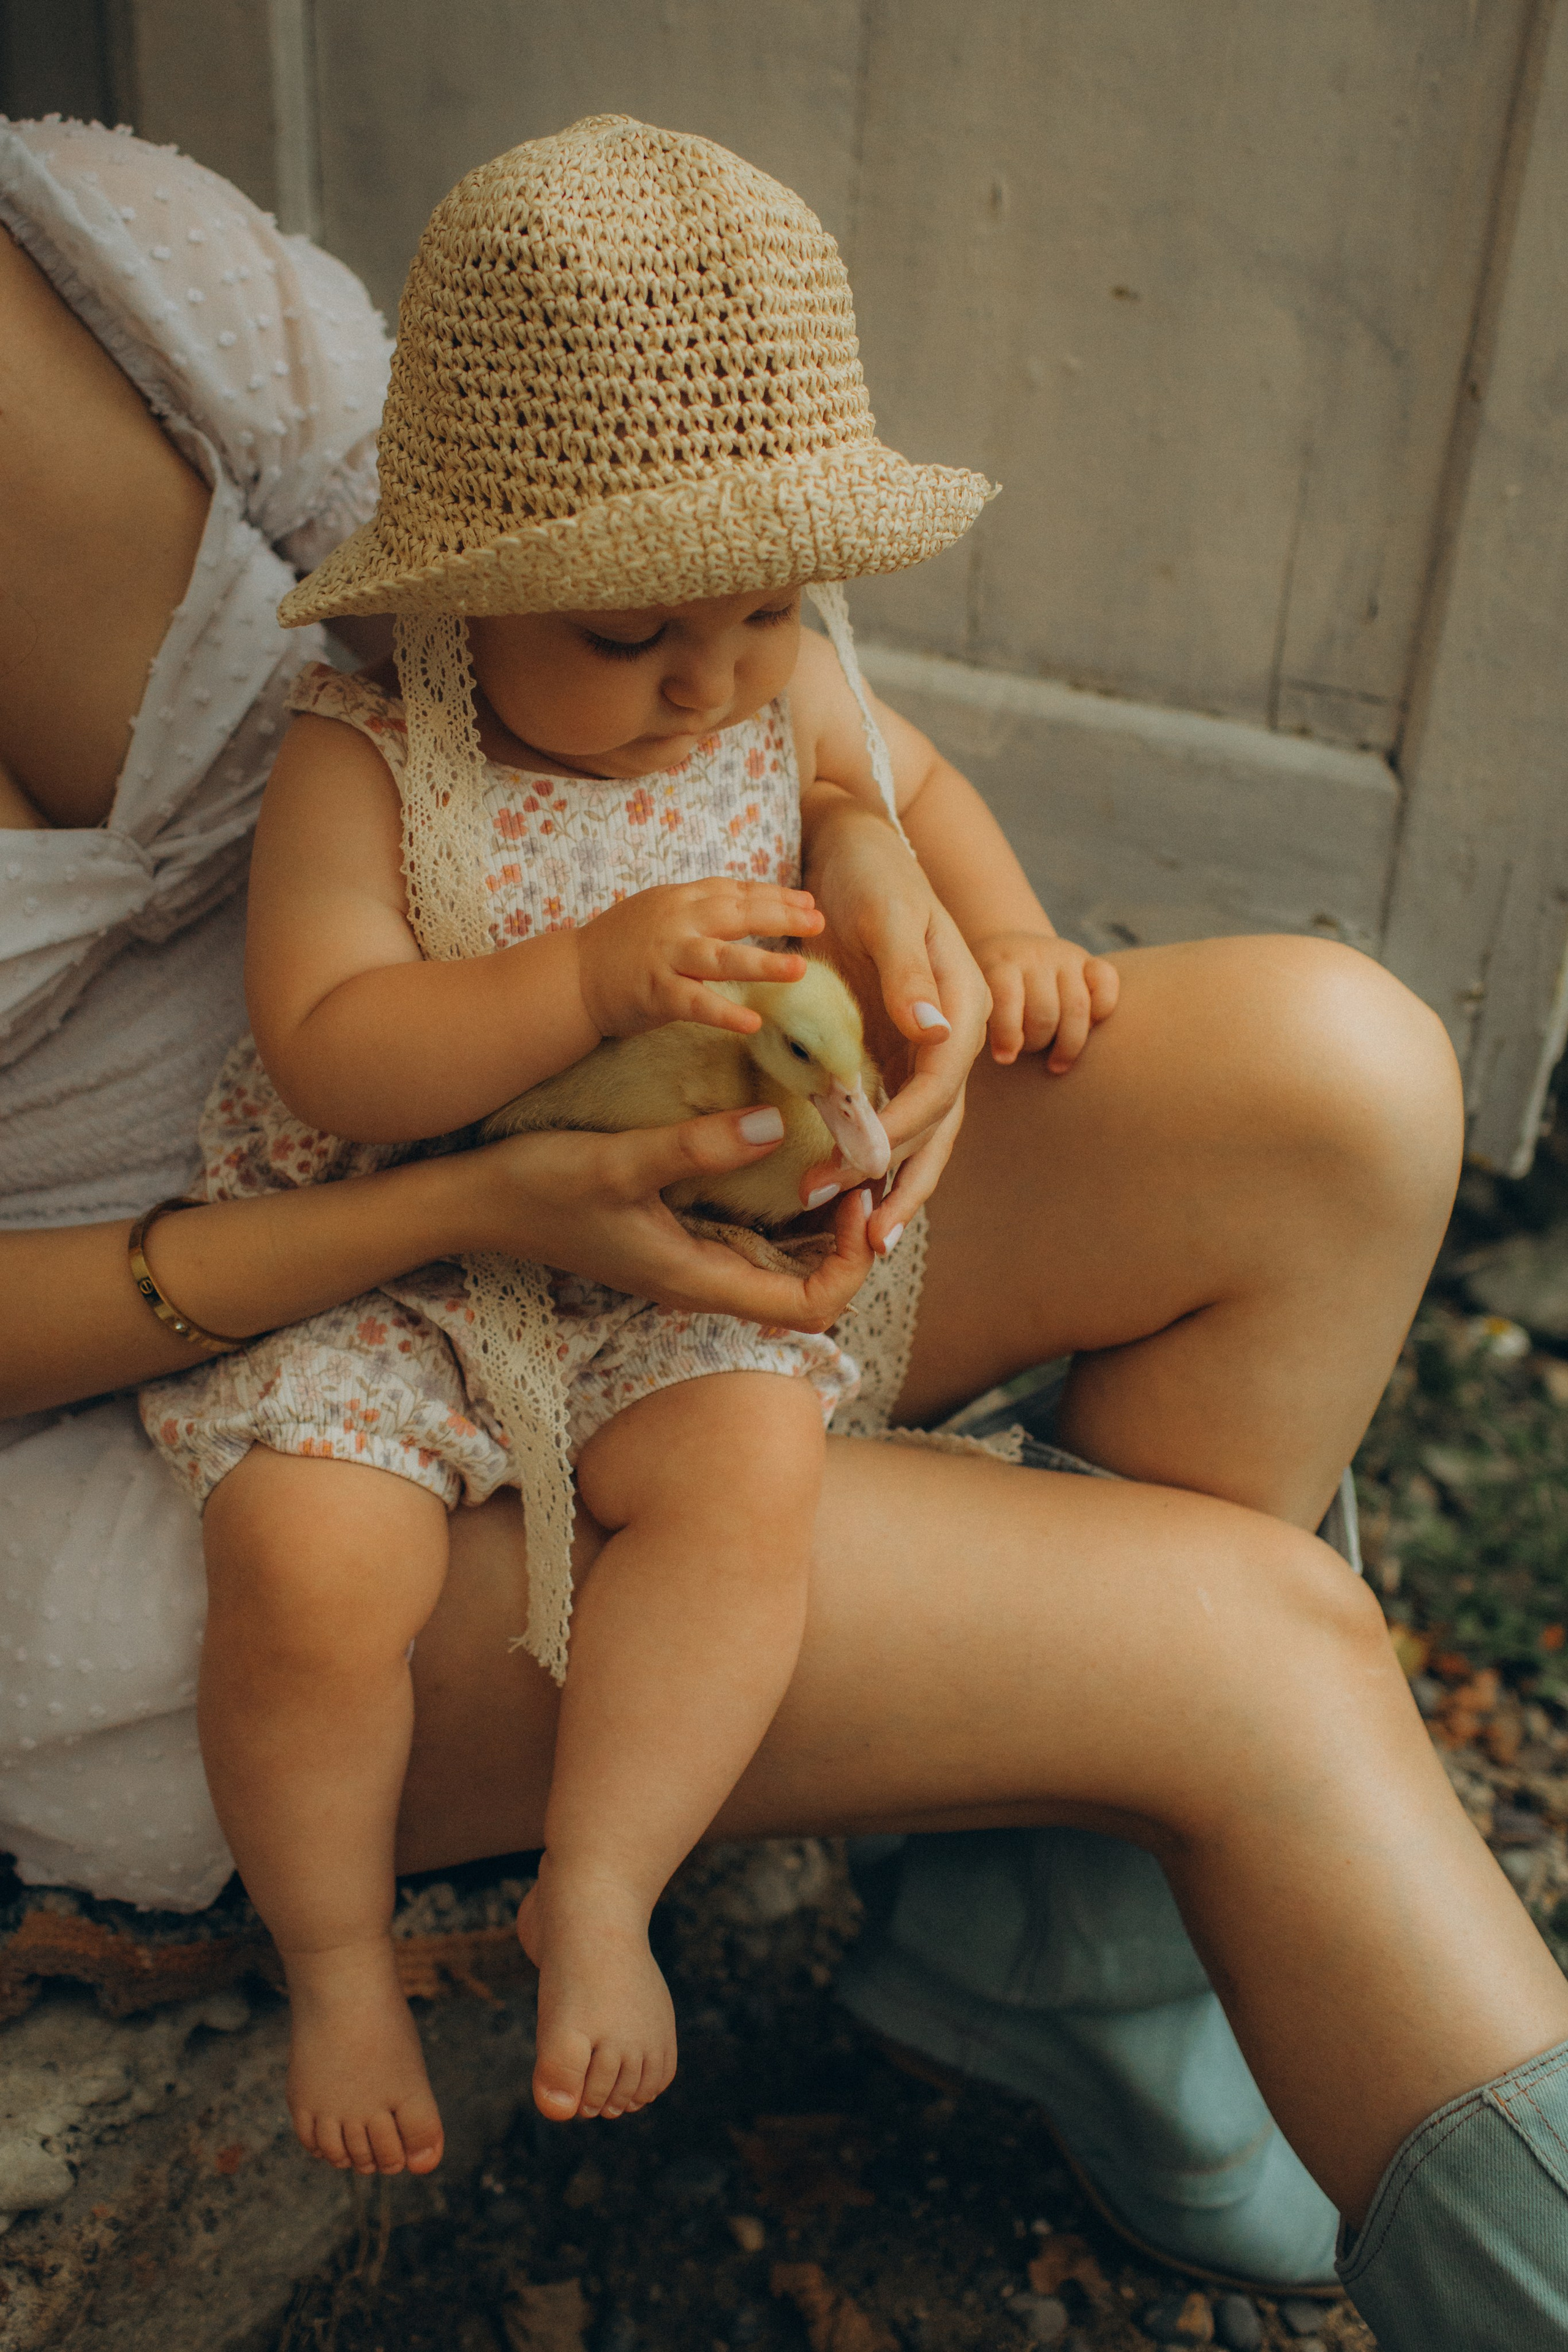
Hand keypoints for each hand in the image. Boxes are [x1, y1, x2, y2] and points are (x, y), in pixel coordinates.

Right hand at [467, 1110, 875, 1333]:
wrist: (476, 1202)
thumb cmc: (540, 1185)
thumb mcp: (619, 1160)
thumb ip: (696, 1148)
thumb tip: (774, 1126)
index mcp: (696, 1280)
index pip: (809, 1309)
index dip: (850, 1261)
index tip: (853, 1196)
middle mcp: (702, 1283)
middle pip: (811, 1293)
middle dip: (850, 1243)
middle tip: (863, 1172)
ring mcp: (691, 1265)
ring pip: (786, 1269)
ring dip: (822, 1228)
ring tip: (839, 1162)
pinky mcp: (678, 1242)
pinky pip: (755, 1243)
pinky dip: (786, 1213)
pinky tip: (790, 1160)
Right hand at [573, 879, 823, 1039]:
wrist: (572, 976)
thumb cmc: (622, 947)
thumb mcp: (662, 914)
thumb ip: (702, 910)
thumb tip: (751, 908)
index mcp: (680, 899)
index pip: (735, 892)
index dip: (774, 897)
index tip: (807, 904)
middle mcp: (676, 921)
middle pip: (736, 914)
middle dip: (780, 918)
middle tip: (817, 924)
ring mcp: (665, 956)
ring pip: (721, 957)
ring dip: (762, 964)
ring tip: (799, 970)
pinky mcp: (654, 992)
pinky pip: (695, 1003)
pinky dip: (723, 1013)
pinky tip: (751, 1023)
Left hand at [799, 801, 989, 1251]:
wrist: (852, 844)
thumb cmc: (871, 871)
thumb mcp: (888, 914)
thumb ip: (910, 974)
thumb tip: (936, 1033)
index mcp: (963, 1002)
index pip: (943, 1083)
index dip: (906, 1129)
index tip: (862, 1164)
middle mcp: (951, 1031)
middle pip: (941, 1122)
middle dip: (902, 1177)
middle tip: (862, 1230)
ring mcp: (923, 1045)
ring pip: (923, 1130)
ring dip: (895, 1182)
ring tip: (866, 1235)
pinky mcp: (892, 1049)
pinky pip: (891, 1112)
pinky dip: (876, 1154)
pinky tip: (851, 1191)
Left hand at [973, 930, 1118, 1069]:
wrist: (1011, 949)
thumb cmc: (989, 990)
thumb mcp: (976, 996)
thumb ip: (983, 1019)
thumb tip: (1001, 1054)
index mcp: (1000, 964)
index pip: (1007, 999)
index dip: (1007, 1034)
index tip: (1005, 1059)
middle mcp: (1035, 956)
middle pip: (1045, 1012)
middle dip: (1037, 1042)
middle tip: (1028, 1052)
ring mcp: (1065, 957)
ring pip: (1078, 1006)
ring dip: (1069, 1043)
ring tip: (1056, 1062)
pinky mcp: (1090, 960)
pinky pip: (1107, 983)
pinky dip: (1102, 1009)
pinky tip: (1089, 1028)